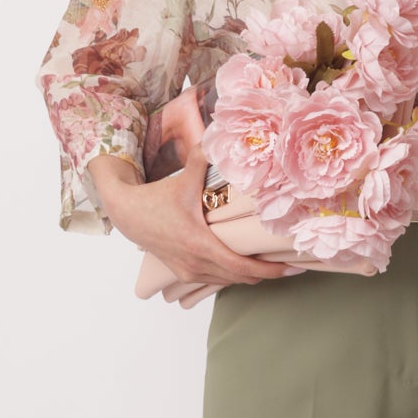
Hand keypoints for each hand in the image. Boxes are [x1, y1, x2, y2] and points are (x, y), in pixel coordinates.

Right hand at [89, 90, 298, 291]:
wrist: (127, 215)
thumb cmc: (156, 199)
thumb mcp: (183, 180)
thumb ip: (203, 159)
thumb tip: (218, 137)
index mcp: (199, 244)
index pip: (242, 267)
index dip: (269, 271)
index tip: (290, 268)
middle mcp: (195, 264)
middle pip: (240, 279)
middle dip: (266, 275)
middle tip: (289, 267)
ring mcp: (188, 272)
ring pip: (228, 281)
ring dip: (249, 276)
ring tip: (271, 265)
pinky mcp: (184, 273)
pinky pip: (215, 280)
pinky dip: (232, 275)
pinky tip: (244, 265)